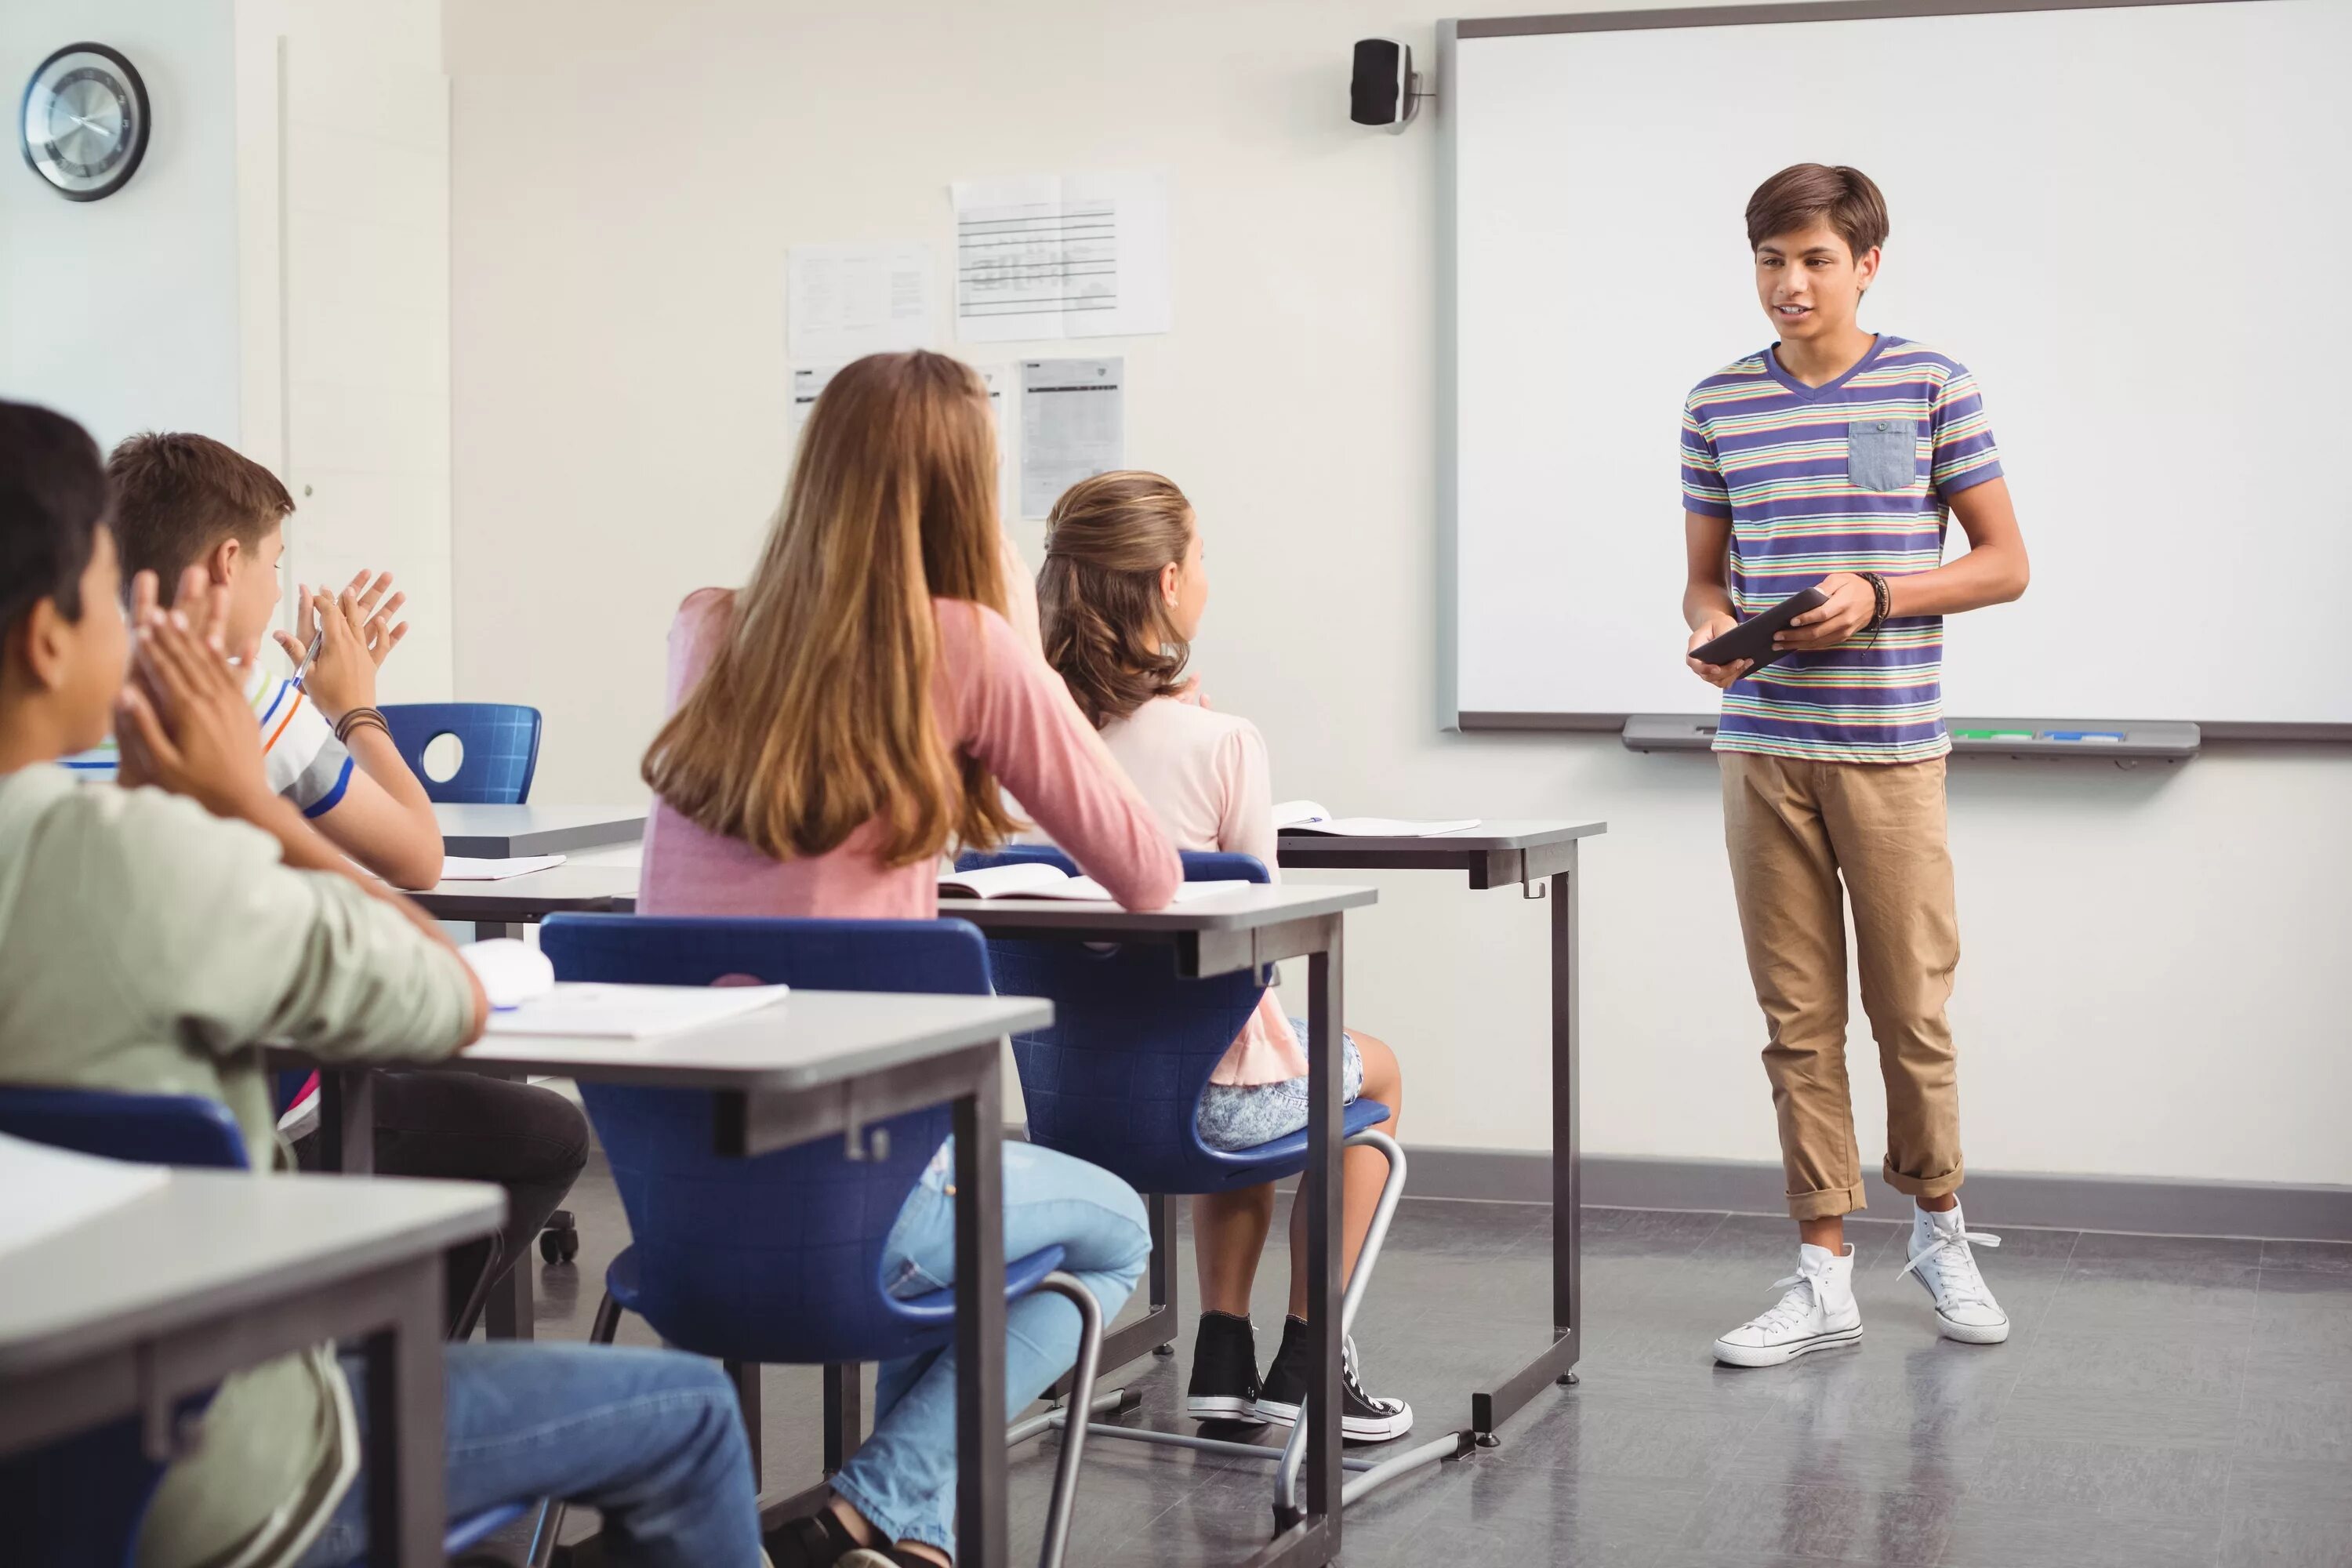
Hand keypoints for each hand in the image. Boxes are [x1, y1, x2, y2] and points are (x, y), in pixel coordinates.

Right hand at [117, 595, 273, 820]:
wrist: (246, 803)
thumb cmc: (197, 789)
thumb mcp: (162, 764)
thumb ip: (143, 728)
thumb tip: (124, 692)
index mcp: (188, 712)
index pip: (164, 670)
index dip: (151, 646)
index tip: (140, 623)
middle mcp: (212, 701)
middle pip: (187, 660)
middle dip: (171, 634)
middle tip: (157, 610)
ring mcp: (233, 704)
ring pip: (211, 662)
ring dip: (195, 637)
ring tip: (182, 616)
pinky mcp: (246, 711)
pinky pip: (234, 676)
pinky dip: (224, 656)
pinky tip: (220, 642)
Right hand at [273, 570, 406, 719]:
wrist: (353, 714)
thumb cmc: (327, 696)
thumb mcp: (307, 673)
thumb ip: (294, 650)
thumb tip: (277, 632)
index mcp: (334, 643)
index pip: (328, 614)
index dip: (322, 601)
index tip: (316, 593)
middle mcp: (352, 643)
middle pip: (349, 615)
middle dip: (345, 599)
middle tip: (344, 587)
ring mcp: (364, 653)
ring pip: (367, 624)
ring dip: (367, 607)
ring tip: (367, 593)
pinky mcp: (372, 664)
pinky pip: (382, 644)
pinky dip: (385, 631)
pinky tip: (385, 622)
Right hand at [1685, 614, 1749, 689]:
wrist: (1718, 628)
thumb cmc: (1717, 625)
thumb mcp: (1720, 623)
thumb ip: (1722, 635)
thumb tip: (1730, 649)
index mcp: (1694, 649)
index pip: (1693, 663)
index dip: (1704, 668)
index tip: (1717, 668)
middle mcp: (1698, 664)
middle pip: (1709, 676)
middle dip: (1726, 670)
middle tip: (1740, 661)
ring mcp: (1708, 672)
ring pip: (1719, 681)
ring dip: (1734, 674)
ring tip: (1748, 661)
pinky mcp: (1719, 675)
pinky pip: (1727, 681)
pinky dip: (1737, 674)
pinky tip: (1747, 664)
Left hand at [1776, 572, 1876, 651]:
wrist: (1878, 599)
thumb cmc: (1855, 586)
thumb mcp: (1840, 579)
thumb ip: (1824, 587)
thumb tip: (1809, 595)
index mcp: (1843, 604)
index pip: (1822, 614)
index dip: (1806, 619)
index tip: (1790, 621)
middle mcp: (1844, 621)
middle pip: (1816, 632)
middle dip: (1794, 636)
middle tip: (1776, 636)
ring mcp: (1844, 631)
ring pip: (1818, 642)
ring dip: (1797, 645)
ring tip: (1779, 645)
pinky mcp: (1843, 637)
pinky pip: (1823, 644)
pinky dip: (1807, 646)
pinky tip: (1794, 646)